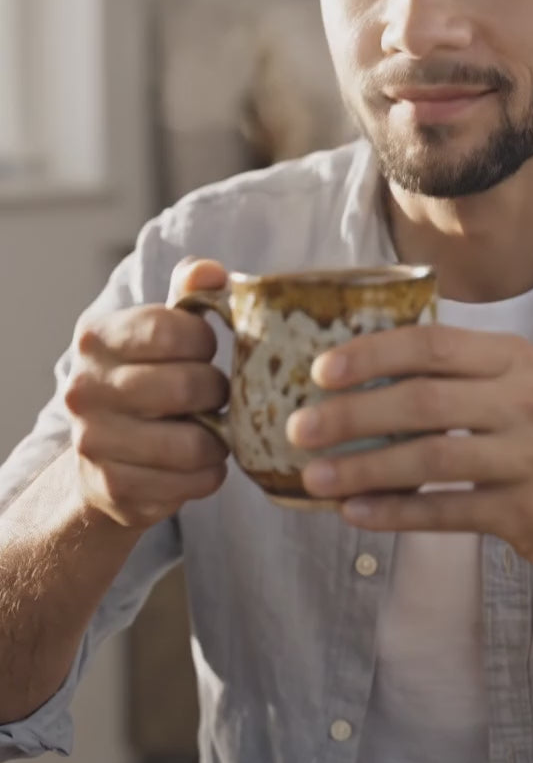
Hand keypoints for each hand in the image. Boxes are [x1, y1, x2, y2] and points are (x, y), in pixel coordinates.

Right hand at [64, 258, 229, 528]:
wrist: (102, 454)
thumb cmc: (145, 378)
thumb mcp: (162, 330)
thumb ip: (190, 294)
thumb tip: (213, 273)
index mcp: (96, 339)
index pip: (170, 329)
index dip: (205, 341)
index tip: (205, 350)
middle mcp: (84, 390)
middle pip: (186, 387)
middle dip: (217, 391)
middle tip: (217, 394)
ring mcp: (94, 443)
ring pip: (192, 444)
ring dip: (219, 439)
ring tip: (214, 430)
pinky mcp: (115, 489)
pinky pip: (191, 483)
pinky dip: (210, 473)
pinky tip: (201, 462)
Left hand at [286, 323, 532, 572]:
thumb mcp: (523, 382)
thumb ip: (460, 373)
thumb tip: (364, 372)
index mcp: (514, 360)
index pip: (433, 346)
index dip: (372, 355)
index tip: (320, 370)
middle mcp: (523, 403)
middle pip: (423, 402)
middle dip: (353, 414)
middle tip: (299, 427)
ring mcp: (526, 458)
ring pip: (430, 460)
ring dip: (364, 470)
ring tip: (314, 477)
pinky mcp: (524, 512)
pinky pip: (448, 513)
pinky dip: (397, 514)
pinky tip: (356, 514)